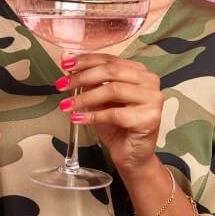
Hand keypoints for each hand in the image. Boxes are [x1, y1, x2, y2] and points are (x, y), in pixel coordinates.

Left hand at [55, 53, 163, 175]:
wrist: (132, 156)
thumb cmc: (117, 126)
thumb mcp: (98, 99)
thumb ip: (87, 79)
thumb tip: (66, 59)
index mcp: (139, 71)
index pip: (110, 59)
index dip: (85, 60)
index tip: (64, 65)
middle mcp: (150, 81)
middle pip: (111, 71)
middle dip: (82, 77)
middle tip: (61, 85)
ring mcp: (153, 99)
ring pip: (113, 90)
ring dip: (85, 98)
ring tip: (66, 105)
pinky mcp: (149, 118)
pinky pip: (115, 113)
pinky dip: (92, 116)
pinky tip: (77, 119)